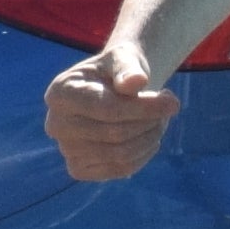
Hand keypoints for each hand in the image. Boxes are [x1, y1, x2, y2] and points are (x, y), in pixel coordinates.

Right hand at [44, 52, 175, 181]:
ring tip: (160, 118)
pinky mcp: (79, 168)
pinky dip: (144, 153)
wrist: (113, 89)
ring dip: (151, 136)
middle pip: (115, 134)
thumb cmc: (118, 71)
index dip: (145, 108)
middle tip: (168, 105)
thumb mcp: (123, 59)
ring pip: (120, 154)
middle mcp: (56, 124)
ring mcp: (66, 149)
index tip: (173, 101)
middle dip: (150, 121)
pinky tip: (149, 136)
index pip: (107, 108)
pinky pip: (120, 169)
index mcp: (60, 94)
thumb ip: (127, 68)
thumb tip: (136, 82)